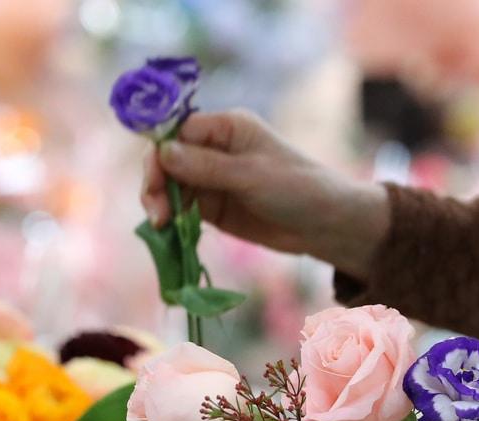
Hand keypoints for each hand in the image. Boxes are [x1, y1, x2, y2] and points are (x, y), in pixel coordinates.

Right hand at [140, 110, 389, 278]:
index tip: (153, 180)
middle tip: (156, 215)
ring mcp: (213, 179)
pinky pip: (184, 210)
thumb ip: (206, 167)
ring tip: (161, 227)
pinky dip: (173, 220)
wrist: (326, 225)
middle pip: (169, 160)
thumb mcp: (251, 176)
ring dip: (161, 205)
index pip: (178, 132)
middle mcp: (215, 149)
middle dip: (156, 184)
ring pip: (172, 187)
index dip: (160, 154)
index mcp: (226, 128)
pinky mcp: (215, 207)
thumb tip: (163, 153)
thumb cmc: (297, 189)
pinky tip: (168, 234)